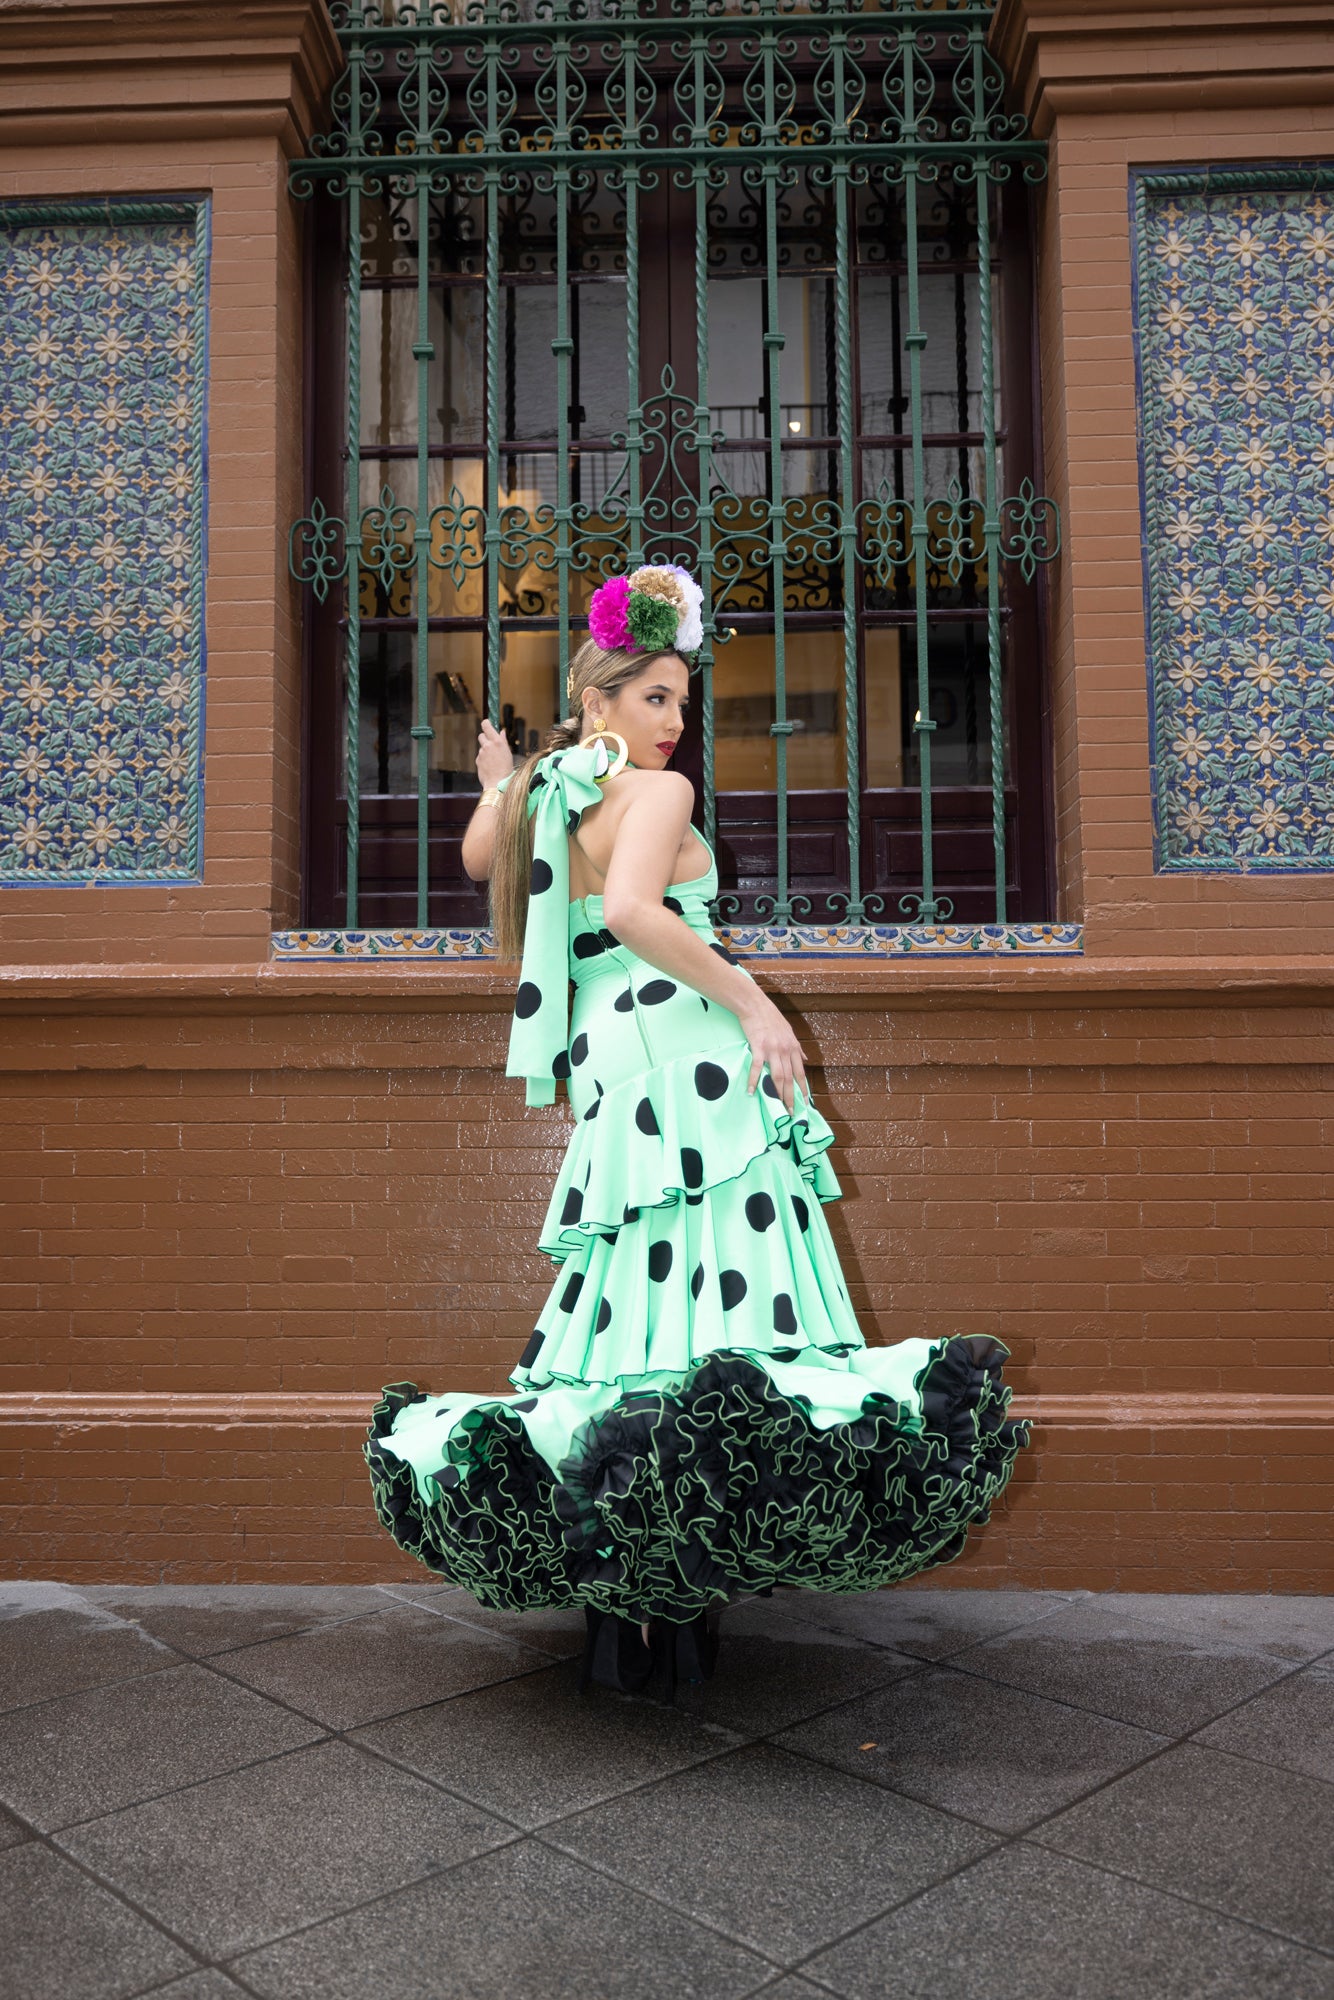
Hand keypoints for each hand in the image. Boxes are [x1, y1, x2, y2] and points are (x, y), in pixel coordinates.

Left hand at [476, 718, 516, 790]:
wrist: (498, 783)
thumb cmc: (506, 769)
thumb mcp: (508, 753)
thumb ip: (503, 741)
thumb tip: (501, 732)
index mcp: (497, 741)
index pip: (486, 725)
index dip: (486, 723)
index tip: (486, 723)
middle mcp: (488, 745)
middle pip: (481, 735)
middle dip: (485, 739)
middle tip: (491, 745)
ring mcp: (481, 753)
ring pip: (481, 748)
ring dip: (485, 751)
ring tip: (493, 761)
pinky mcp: (477, 760)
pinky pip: (480, 757)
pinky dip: (483, 760)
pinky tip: (490, 767)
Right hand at [737, 991, 808, 1115]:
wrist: (754, 1005)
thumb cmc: (770, 1017)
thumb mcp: (789, 1031)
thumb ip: (797, 1047)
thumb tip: (805, 1057)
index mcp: (793, 1047)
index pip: (800, 1072)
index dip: (803, 1088)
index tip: (806, 1102)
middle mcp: (785, 1050)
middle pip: (790, 1078)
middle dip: (791, 1096)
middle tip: (792, 1111)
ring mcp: (772, 1049)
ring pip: (777, 1076)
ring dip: (778, 1093)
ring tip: (779, 1107)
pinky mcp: (758, 1047)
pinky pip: (756, 1067)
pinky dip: (753, 1080)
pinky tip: (751, 1091)